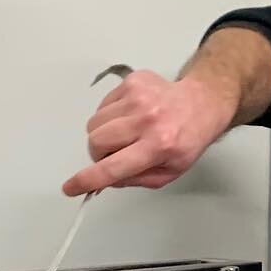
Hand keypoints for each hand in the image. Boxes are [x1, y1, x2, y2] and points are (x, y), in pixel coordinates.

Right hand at [62, 70, 234, 195]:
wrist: (200, 104)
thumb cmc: (185, 141)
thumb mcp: (168, 173)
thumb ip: (135, 180)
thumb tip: (104, 180)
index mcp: (159, 146)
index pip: (113, 167)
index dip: (87, 180)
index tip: (70, 187)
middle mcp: (147, 120)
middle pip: (96, 141)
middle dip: (99, 154)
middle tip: (116, 154)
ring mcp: (138, 97)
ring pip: (95, 123)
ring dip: (103, 134)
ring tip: (126, 134)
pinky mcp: (131, 82)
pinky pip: (102, 105)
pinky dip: (110, 116)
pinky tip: (130, 117)